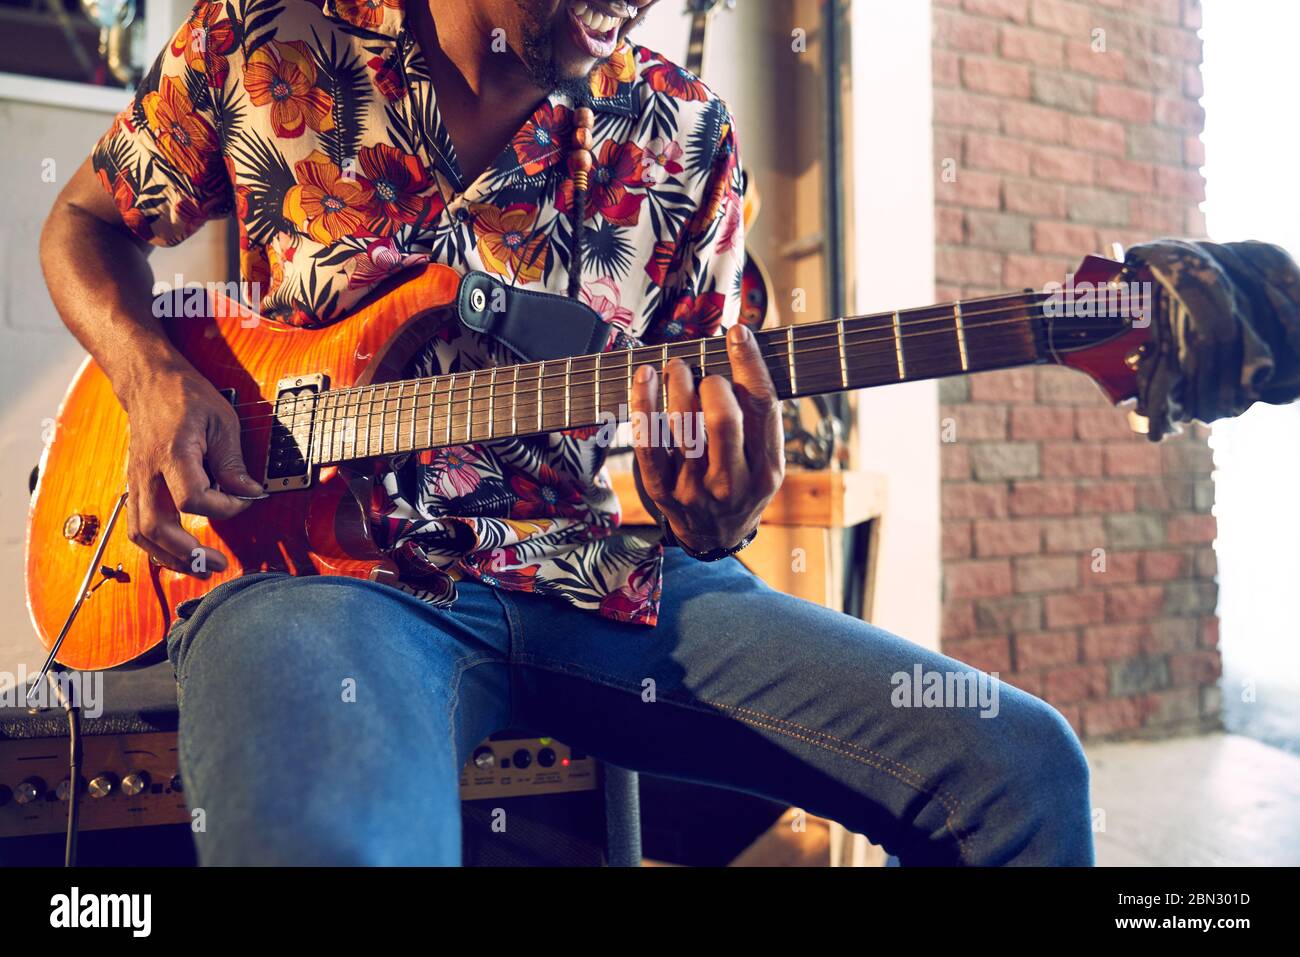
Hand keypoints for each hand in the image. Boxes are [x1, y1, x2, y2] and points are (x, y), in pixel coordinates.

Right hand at [121, 367, 265, 575]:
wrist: (149, 383)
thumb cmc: (186, 397)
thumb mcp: (222, 421)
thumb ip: (233, 462)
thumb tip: (249, 494)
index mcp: (172, 454)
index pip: (193, 499)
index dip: (224, 508)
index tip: (245, 500)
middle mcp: (148, 473)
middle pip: (156, 527)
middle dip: (189, 554)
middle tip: (218, 565)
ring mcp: (137, 482)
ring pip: (141, 533)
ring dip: (170, 558)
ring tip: (200, 569)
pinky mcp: (135, 487)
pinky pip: (137, 526)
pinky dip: (156, 547)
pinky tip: (179, 555)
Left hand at [630, 323, 783, 552]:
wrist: (714, 538)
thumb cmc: (742, 486)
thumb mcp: (768, 461)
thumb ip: (760, 418)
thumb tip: (743, 355)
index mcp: (767, 469)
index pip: (763, 407)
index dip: (750, 364)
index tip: (738, 333)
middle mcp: (732, 482)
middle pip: (723, 420)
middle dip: (712, 383)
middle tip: (704, 372)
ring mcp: (694, 489)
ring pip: (682, 427)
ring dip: (677, 385)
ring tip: (676, 366)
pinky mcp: (661, 490)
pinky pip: (647, 442)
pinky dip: (643, 404)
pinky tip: (644, 378)